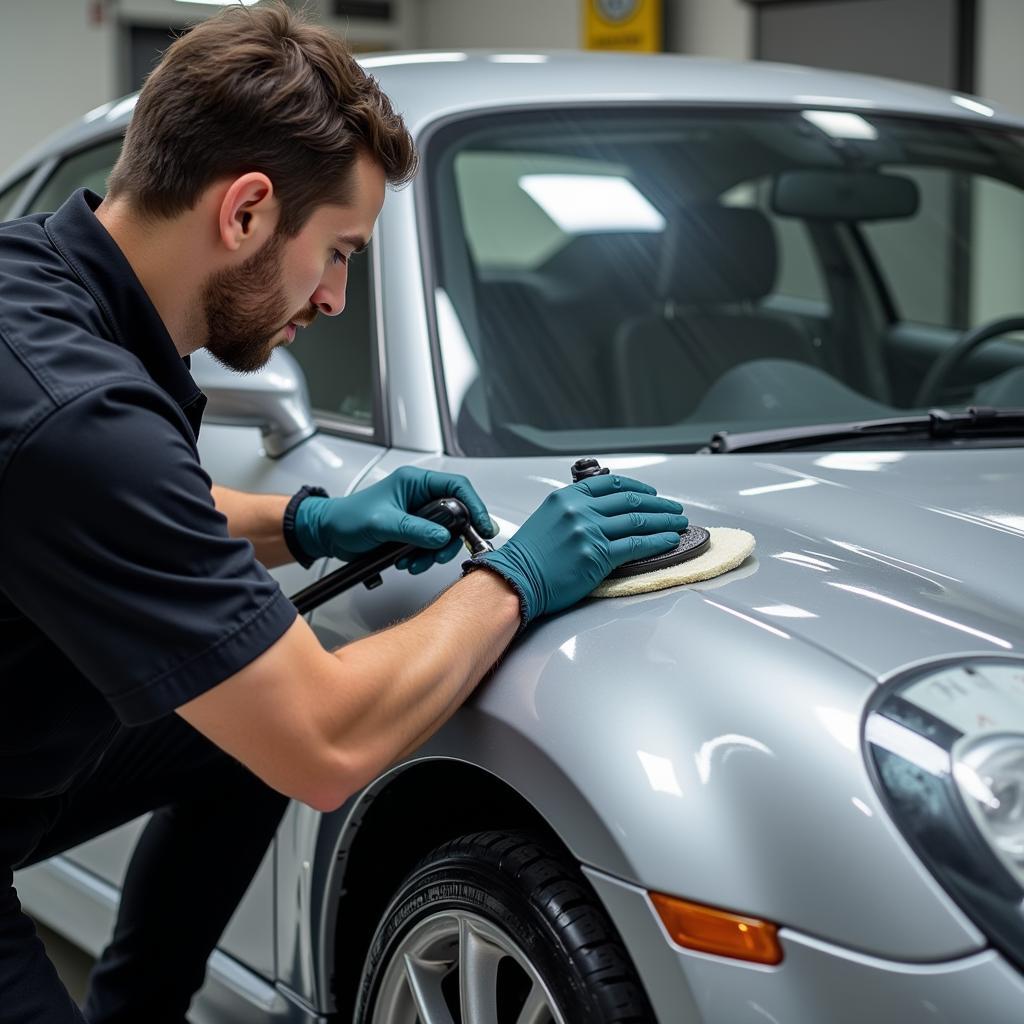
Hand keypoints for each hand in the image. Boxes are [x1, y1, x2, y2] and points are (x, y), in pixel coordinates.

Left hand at [294, 467, 496, 571]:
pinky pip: (431, 545)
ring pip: (444, 534)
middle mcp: (420, 496)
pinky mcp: (413, 531)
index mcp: (415, 482)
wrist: (329, 534)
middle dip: (451, 538)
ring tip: (415, 562)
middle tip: (442, 554)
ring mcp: (418, 515)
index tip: (483, 525)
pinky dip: (423, 558)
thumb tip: (441, 536)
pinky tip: (407, 562)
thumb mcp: (382, 522)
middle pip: (456, 514)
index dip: (474, 505)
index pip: (457, 487)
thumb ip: (414, 529)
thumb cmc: (348, 517)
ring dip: (433, 553)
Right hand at [472, 473, 686, 626]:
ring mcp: (589, 531)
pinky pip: (636, 545)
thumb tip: (604, 514)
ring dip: (664, 521)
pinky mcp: (597, 555)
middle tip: (674, 509)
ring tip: (679, 523)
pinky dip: (658, 541)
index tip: (652, 494)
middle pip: (631, 501)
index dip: (638, 488)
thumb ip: (575, 511)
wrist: (515, 580)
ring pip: (638, 521)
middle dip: (659, 505)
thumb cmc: (528, 557)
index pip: (612, 484)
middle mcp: (579, 510)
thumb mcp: (549, 519)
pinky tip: (670, 540)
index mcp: (567, 497)